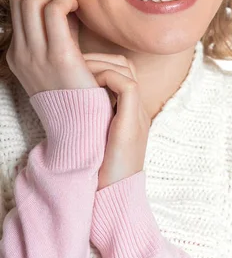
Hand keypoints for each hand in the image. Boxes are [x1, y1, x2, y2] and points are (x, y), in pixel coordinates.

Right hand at [6, 0, 98, 96]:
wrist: (83, 127)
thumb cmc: (79, 89)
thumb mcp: (62, 56)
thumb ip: (60, 31)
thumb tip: (66, 2)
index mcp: (18, 54)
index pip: (15, 5)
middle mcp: (21, 53)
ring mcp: (36, 55)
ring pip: (32, 0)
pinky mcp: (59, 56)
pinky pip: (55, 11)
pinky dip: (66, 0)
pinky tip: (78, 7)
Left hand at [82, 53, 150, 189]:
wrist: (112, 199)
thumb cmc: (98, 173)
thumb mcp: (94, 139)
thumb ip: (90, 120)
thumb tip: (68, 102)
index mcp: (129, 113)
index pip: (122, 72)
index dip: (99, 63)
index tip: (75, 66)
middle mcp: (136, 110)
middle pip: (125, 65)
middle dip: (98, 58)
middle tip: (75, 62)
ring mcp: (138, 115)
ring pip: (126, 69)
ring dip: (100, 65)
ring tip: (79, 71)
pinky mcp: (134, 123)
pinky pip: (127, 85)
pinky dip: (107, 78)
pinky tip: (88, 85)